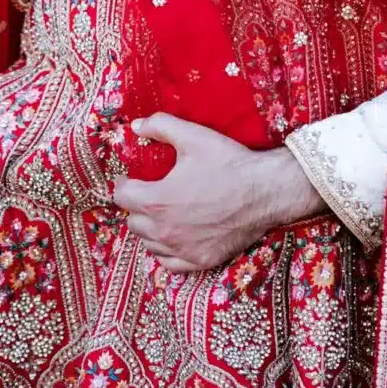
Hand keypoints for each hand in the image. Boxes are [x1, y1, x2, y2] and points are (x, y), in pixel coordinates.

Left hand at [113, 114, 324, 272]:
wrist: (264, 191)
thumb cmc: (228, 162)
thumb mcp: (193, 136)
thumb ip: (160, 126)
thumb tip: (135, 125)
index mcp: (157, 200)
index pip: (122, 197)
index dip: (122, 184)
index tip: (129, 178)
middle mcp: (164, 230)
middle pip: (133, 222)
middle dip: (135, 206)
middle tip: (146, 193)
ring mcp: (182, 249)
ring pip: (148, 244)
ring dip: (148, 229)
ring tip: (159, 214)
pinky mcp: (200, 261)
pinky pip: (169, 263)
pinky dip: (165, 251)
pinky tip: (172, 238)